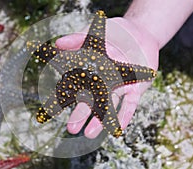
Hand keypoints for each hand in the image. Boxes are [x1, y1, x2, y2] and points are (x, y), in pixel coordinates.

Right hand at [55, 17, 158, 137]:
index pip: (75, 87)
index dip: (64, 98)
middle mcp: (104, 83)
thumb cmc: (115, 33)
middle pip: (90, 101)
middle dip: (81, 115)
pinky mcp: (135, 89)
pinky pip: (130, 105)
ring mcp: (119, 88)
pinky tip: (117, 129)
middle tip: (71, 128)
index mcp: (91, 72)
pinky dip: (124, 116)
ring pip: (108, 106)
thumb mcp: (94, 33)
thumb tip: (57, 44)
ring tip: (89, 134)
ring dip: (100, 120)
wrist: (140, 34)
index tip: (52, 110)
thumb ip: (77, 39)